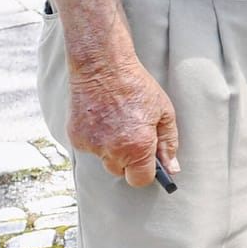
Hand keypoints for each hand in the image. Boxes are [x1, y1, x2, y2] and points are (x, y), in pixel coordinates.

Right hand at [67, 58, 179, 188]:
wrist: (102, 68)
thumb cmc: (136, 87)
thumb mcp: (164, 112)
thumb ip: (168, 144)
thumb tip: (171, 168)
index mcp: (137, 146)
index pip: (140, 180)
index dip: (146, 171)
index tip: (149, 161)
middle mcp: (111, 151)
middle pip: (121, 171)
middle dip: (129, 159)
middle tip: (134, 132)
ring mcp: (91, 146)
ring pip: (105, 159)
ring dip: (112, 148)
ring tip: (118, 121)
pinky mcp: (75, 138)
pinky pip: (91, 148)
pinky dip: (98, 138)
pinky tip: (103, 118)